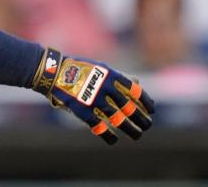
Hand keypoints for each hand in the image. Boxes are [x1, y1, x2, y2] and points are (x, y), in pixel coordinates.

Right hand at [31, 49, 154, 143]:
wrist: (55, 73)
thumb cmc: (81, 69)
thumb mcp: (102, 67)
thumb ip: (120, 76)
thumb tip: (138, 84)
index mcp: (111, 75)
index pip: (135, 90)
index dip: (146, 101)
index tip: (151, 110)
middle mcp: (105, 87)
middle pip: (129, 107)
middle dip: (141, 119)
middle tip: (148, 125)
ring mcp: (94, 100)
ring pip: (118, 120)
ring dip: (130, 130)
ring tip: (137, 135)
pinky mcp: (83, 112)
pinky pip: (100, 128)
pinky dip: (108, 136)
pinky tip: (114, 139)